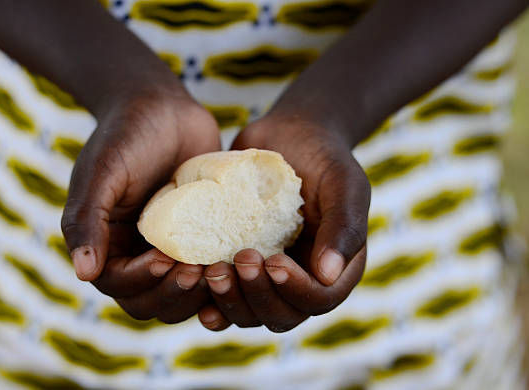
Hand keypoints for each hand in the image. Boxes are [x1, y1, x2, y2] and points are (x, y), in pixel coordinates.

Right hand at [62, 79, 220, 322]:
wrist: (163, 107)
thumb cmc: (126, 135)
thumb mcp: (102, 173)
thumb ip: (86, 221)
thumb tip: (83, 273)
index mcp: (106, 244)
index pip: (117, 285)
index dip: (140, 281)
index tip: (164, 259)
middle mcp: (136, 254)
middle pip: (151, 301)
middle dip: (173, 293)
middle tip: (197, 270)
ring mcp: (170, 249)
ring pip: (182, 295)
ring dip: (199, 293)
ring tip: (219, 268)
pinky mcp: (201, 240)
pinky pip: (210, 272)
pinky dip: (222, 276)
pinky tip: (239, 260)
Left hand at [198, 111, 369, 331]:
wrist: (290, 136)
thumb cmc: (324, 158)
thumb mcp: (345, 184)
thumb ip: (345, 227)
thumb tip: (328, 275)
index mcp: (335, 269)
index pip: (319, 299)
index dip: (296, 290)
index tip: (274, 260)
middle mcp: (300, 280)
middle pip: (281, 315)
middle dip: (258, 296)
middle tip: (239, 260)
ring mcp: (267, 275)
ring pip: (249, 312)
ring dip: (230, 300)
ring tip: (213, 272)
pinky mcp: (237, 264)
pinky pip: (223, 294)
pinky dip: (207, 297)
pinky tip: (191, 282)